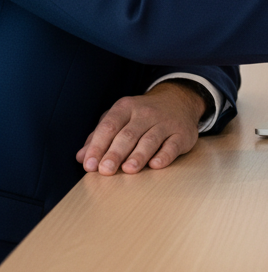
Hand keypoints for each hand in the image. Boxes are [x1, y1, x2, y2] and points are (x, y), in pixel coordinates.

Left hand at [75, 82, 206, 175]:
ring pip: (150, 139)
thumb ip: (99, 136)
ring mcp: (166, 123)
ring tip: (128, 169)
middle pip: (128, 134)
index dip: (98, 146)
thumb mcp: (120, 118)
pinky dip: (165, 155)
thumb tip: (81, 157)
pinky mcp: (182, 134)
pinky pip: (172, 145)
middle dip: (115, 153)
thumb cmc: (142, 115)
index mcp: (126, 107)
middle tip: (105, 170)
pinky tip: (155, 164)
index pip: (109, 126)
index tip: (89, 165)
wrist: (179, 101)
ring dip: (139, 155)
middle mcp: (146, 113)